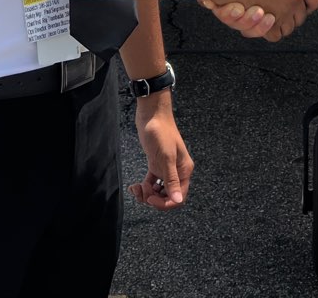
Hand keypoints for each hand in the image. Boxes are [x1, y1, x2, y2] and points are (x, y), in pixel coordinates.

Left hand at [129, 95, 192, 209]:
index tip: (151, 199)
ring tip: (137, 187)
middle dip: (154, 198)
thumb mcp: (166, 157)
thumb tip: (178, 200)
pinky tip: (133, 186)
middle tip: (143, 191)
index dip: (165, 203)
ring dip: (147, 194)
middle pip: (167, 196)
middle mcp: (176, 171)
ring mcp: (165, 169)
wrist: (151, 114)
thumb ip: (171, 179)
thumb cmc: (161, 132)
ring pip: (158, 191)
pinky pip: (150, 183)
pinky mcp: (155, 165)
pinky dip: (142, 187)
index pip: (178, 197)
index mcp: (184, 170)